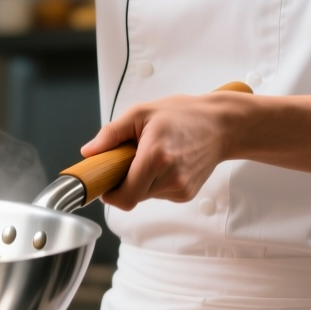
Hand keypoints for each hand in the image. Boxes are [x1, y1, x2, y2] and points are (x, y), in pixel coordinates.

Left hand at [81, 92, 246, 209]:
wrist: (221, 125)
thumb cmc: (183, 115)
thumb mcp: (141, 113)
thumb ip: (111, 133)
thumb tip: (89, 152)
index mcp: (155, 157)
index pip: (124, 197)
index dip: (110, 194)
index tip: (106, 182)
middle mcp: (170, 177)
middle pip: (133, 196)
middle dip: (125, 182)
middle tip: (131, 159)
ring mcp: (181, 188)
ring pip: (146, 196)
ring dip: (142, 181)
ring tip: (153, 156)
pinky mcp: (187, 193)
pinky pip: (160, 194)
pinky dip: (156, 182)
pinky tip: (166, 163)